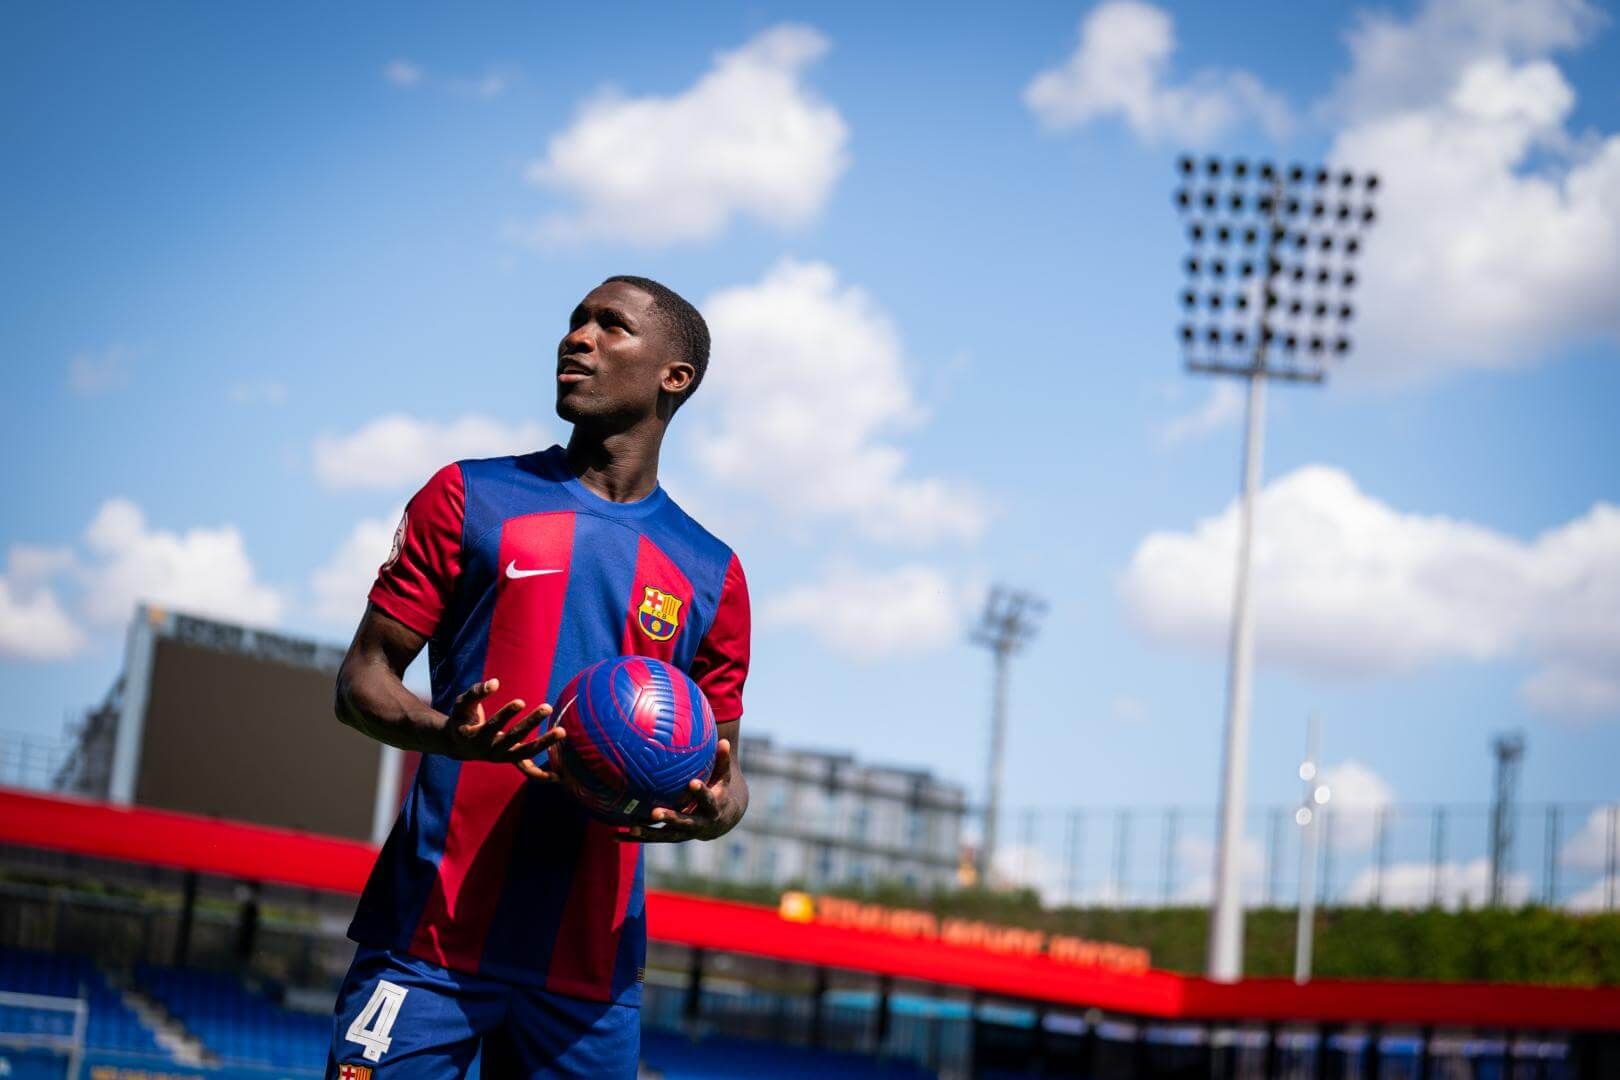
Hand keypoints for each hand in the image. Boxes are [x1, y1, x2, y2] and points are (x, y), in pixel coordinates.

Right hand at [443, 678, 561, 766]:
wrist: (458, 744)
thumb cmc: (462, 719)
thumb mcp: (462, 704)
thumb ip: (476, 692)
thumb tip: (495, 683)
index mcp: (474, 736)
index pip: (492, 725)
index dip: (506, 714)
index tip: (521, 701)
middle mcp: (488, 750)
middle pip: (512, 738)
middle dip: (530, 722)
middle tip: (547, 707)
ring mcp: (500, 757)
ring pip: (524, 753)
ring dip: (543, 743)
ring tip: (562, 731)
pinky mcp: (509, 759)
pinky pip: (526, 770)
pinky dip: (541, 774)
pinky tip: (559, 775)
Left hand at [618, 738, 741, 842]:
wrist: (718, 823)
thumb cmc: (718, 792)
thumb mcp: (723, 779)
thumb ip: (722, 761)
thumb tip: (725, 740)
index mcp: (711, 808)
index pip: (707, 799)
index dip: (700, 792)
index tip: (692, 782)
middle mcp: (697, 824)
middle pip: (683, 823)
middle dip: (670, 818)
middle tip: (655, 812)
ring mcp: (682, 833)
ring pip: (664, 835)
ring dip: (648, 833)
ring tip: (631, 828)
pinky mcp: (669, 836)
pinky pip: (650, 838)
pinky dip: (632, 838)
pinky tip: (614, 835)